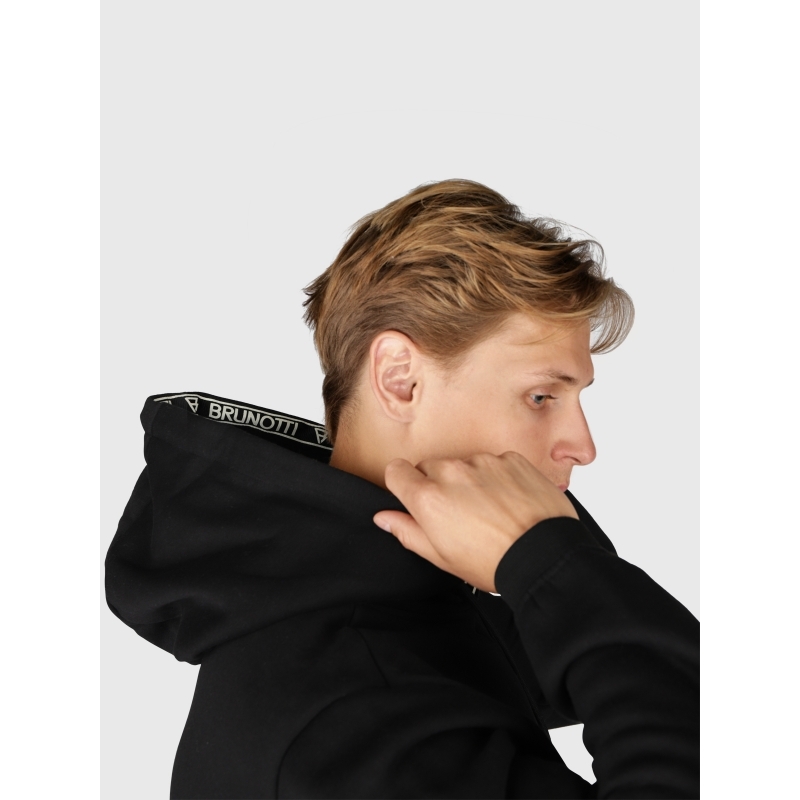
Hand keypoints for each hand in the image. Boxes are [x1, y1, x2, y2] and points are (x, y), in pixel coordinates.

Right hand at [373, 451, 578, 592]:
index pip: (396, 470)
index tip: (413, 496)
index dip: (403, 484)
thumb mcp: (442, 557)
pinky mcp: (510, 458)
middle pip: (430, 467)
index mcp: (428, 498)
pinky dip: (497, 477)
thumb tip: (385, 517)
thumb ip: (407, 531)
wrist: (545, 556)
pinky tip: (508, 501)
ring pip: (463, 464)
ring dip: (469, 480)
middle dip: (438, 485)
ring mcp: (483, 462)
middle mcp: (452, 472)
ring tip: (489, 510)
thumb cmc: (494, 561)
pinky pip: (494, 462)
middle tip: (458, 513)